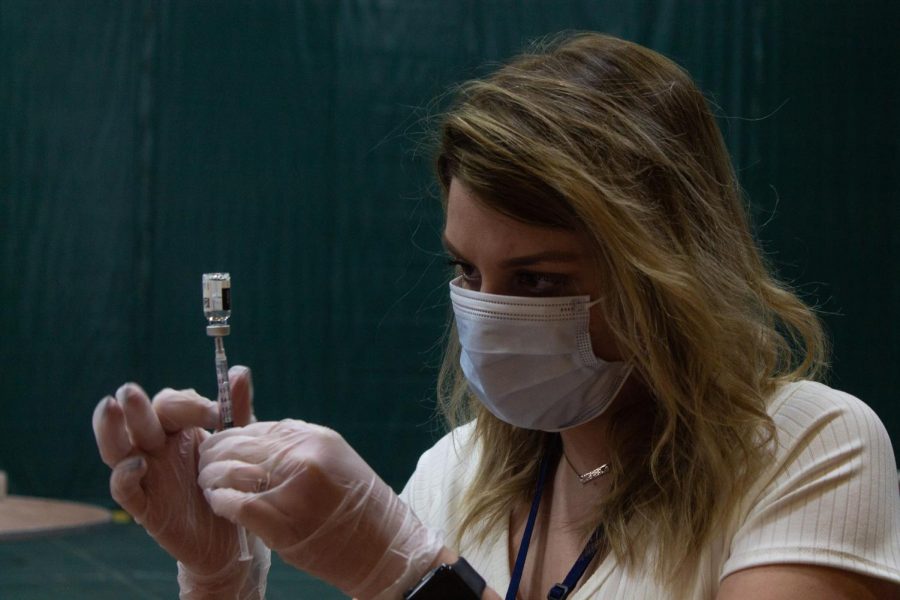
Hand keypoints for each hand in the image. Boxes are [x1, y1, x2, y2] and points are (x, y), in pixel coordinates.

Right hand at [92, 366, 267, 596]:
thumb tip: (239, 370)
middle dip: (136, 405)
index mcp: (178, 429)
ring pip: (116, 448)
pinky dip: (125, 475)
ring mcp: (146, 474)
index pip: (170, 404)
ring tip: (110, 407)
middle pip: (138, 419)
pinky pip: (124, 488)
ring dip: (111, 428)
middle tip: (129, 391)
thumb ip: (237, 410)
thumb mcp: (238, 445)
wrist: (232, 537)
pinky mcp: (144, 506)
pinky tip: (137, 464)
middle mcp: (156, 447)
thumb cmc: (230, 483)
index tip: (216, 414)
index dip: (188, 404)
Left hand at [197, 419, 443, 599]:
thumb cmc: (360, 507)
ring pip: (232, 471)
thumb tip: (261, 434)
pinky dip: (220, 502)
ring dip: (212, 476)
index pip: (260, 427)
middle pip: (241, 444)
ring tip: (207, 483)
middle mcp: (305, 458)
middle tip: (204, 461)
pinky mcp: (282, 523)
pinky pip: (236, 504)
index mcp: (317, 439)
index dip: (234, 434)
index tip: (222, 444)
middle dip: (215, 451)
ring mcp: (293, 490)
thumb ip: (299, 446)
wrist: (384, 549)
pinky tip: (217, 503)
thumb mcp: (336, 460)